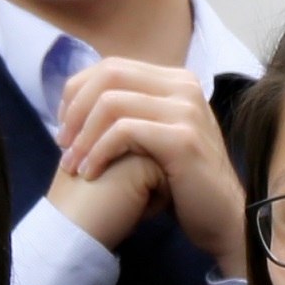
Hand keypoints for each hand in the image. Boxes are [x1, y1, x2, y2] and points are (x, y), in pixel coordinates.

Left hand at [60, 54, 249, 275]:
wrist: (222, 217)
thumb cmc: (181, 182)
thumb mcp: (154, 137)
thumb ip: (129, 112)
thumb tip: (80, 99)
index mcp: (175, 80)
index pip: (112, 66)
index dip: (77, 92)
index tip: (64, 126)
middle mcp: (184, 86)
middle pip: (109, 76)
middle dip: (76, 110)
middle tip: (63, 144)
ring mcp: (186, 110)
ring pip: (112, 103)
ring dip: (83, 136)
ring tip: (72, 165)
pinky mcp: (182, 139)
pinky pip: (124, 131)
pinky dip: (99, 151)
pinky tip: (90, 173)